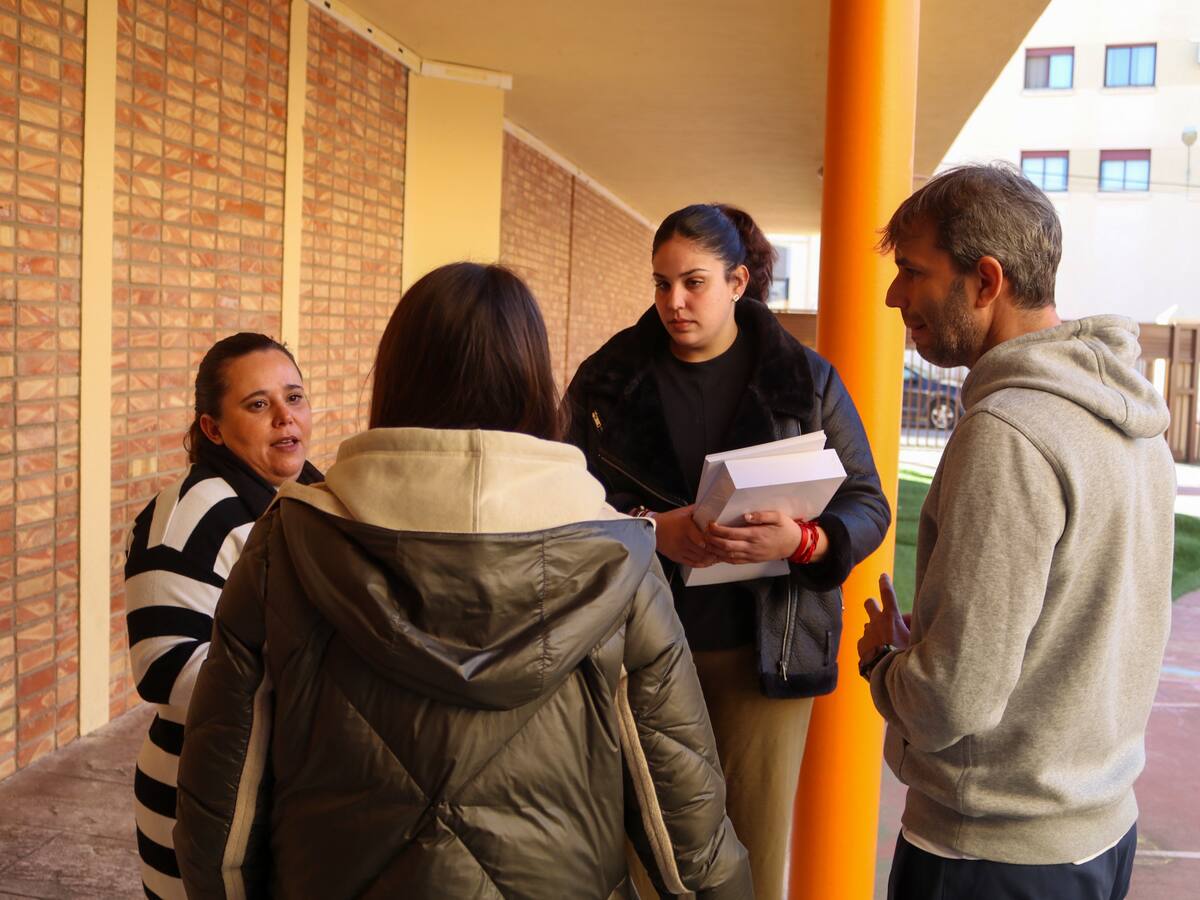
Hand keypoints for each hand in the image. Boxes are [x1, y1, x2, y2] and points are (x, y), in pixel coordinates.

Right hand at [654, 505, 717, 567]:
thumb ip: (696, 510)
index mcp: (686, 527)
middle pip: (702, 550)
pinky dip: (701, 564)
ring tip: (717, 557)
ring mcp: (679, 550)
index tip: (719, 542)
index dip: (712, 543)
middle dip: (714, 552)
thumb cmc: (668, 520)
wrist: (652, 529)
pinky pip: (692, 563)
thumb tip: (710, 505)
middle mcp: (683, 540)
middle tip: (722, 552)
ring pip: (699, 558)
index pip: (702, 539)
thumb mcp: (683, 512)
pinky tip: (707, 562)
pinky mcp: (676, 557)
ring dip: (709, 559)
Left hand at [705, 510, 826, 564]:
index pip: (732, 533)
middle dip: (712, 540)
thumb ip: (762, 515)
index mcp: (756, 535)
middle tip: (703, 533)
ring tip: (705, 543)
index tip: (710, 524)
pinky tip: (716, 553)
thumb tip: (746, 515)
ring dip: (715, 550)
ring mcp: (751, 555)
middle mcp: (752, 547)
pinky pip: (735, 561)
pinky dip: (723, 558)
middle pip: (726, 546)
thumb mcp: (778, 517)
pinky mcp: (752, 560)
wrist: (795, 545)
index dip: (718, 530)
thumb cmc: (786, 528)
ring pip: (728, 555)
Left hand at [857, 573, 909, 669]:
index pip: (887, 594)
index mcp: (891, 618)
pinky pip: (865, 641)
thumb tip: (909, 621)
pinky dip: (871, 644)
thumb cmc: (905, 655)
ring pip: (869, 625)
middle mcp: (876, 622)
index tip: (882, 576)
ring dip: (875, 630)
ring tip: (885, 643)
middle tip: (877, 609)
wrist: (887, 672)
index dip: (885, 583)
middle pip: (870, 603)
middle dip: (873, 604)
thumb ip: (912, 627)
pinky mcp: (860, 645)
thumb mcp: (915, 639)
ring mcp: (867, 633)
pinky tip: (878, 654)